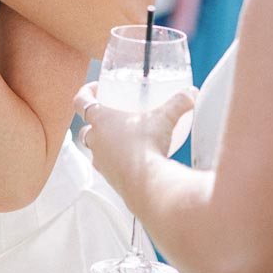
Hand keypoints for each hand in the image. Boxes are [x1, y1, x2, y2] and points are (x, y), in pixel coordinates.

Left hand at [73, 80, 196, 186]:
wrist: (147, 184)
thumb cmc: (148, 146)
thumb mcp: (165, 118)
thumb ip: (178, 102)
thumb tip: (191, 92)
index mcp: (100, 120)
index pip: (80, 101)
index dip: (86, 92)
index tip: (96, 88)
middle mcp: (95, 141)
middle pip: (86, 129)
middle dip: (95, 123)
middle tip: (112, 118)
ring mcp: (101, 162)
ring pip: (95, 150)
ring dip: (105, 144)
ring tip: (124, 140)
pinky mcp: (110, 179)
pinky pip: (108, 168)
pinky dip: (116, 163)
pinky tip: (133, 161)